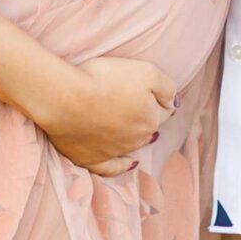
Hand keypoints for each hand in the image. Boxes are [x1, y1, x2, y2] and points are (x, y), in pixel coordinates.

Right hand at [28, 54, 178, 175]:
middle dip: (147, 118)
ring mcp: (114, 151)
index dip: (158, 100)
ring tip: (132, 127)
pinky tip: (129, 163)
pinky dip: (122, 166)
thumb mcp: (145, 71)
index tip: (152, 93)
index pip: (163, 111)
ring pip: (133, 146)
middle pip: (149, 129)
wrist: (65, 99)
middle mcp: (137, 139)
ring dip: (136, 138)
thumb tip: (175, 103)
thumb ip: (167, 87)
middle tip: (139, 106)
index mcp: (150, 118)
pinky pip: (112, 168)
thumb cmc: (104, 79)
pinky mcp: (91, 159)